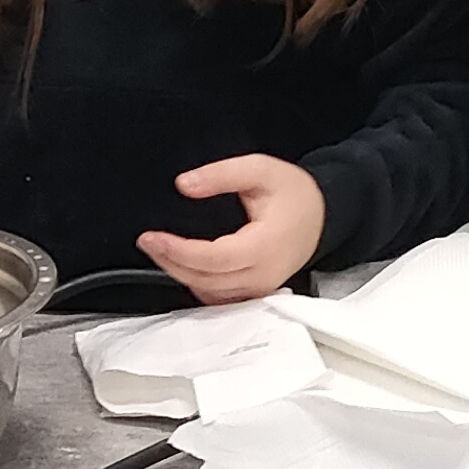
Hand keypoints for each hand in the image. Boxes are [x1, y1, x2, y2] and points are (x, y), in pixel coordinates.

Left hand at [138, 153, 326, 304]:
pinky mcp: (256, 293)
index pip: (212, 258)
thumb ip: (221, 174)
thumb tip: (184, 185)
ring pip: (209, 292)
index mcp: (265, 246)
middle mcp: (263, 274)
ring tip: (159, 250)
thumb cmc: (294, 193)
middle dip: (170, 262)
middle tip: (146, 241)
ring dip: (180, 274)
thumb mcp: (260, 169)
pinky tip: (182, 265)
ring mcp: (260, 288)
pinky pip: (219, 298)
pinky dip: (196, 283)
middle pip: (205, 279)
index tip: (151, 237)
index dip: (178, 250)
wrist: (322, 216)